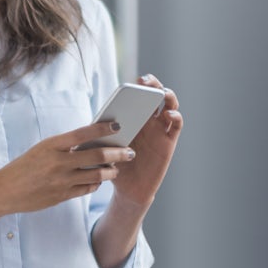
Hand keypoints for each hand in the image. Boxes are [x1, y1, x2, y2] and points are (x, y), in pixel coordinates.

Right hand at [0, 121, 136, 214]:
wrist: (5, 190)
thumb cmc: (24, 167)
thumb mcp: (41, 150)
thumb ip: (64, 147)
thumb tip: (90, 143)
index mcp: (51, 145)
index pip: (83, 133)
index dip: (102, 129)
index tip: (118, 125)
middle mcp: (58, 162)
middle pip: (96, 156)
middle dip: (117, 153)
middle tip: (130, 151)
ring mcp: (61, 180)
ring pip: (97, 175)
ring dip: (110, 171)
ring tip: (116, 168)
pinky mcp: (62, 196)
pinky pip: (87, 189)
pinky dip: (96, 184)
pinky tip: (99, 181)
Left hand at [111, 74, 182, 208]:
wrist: (127, 187)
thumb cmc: (113, 163)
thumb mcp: (103, 144)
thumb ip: (102, 132)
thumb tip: (91, 125)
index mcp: (131, 117)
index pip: (138, 95)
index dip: (139, 85)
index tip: (135, 80)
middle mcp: (147, 120)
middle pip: (155, 95)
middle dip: (153, 85)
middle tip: (147, 82)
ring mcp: (159, 130)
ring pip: (170, 106)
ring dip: (168, 96)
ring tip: (162, 93)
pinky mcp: (168, 142)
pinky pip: (176, 126)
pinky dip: (175, 117)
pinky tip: (169, 115)